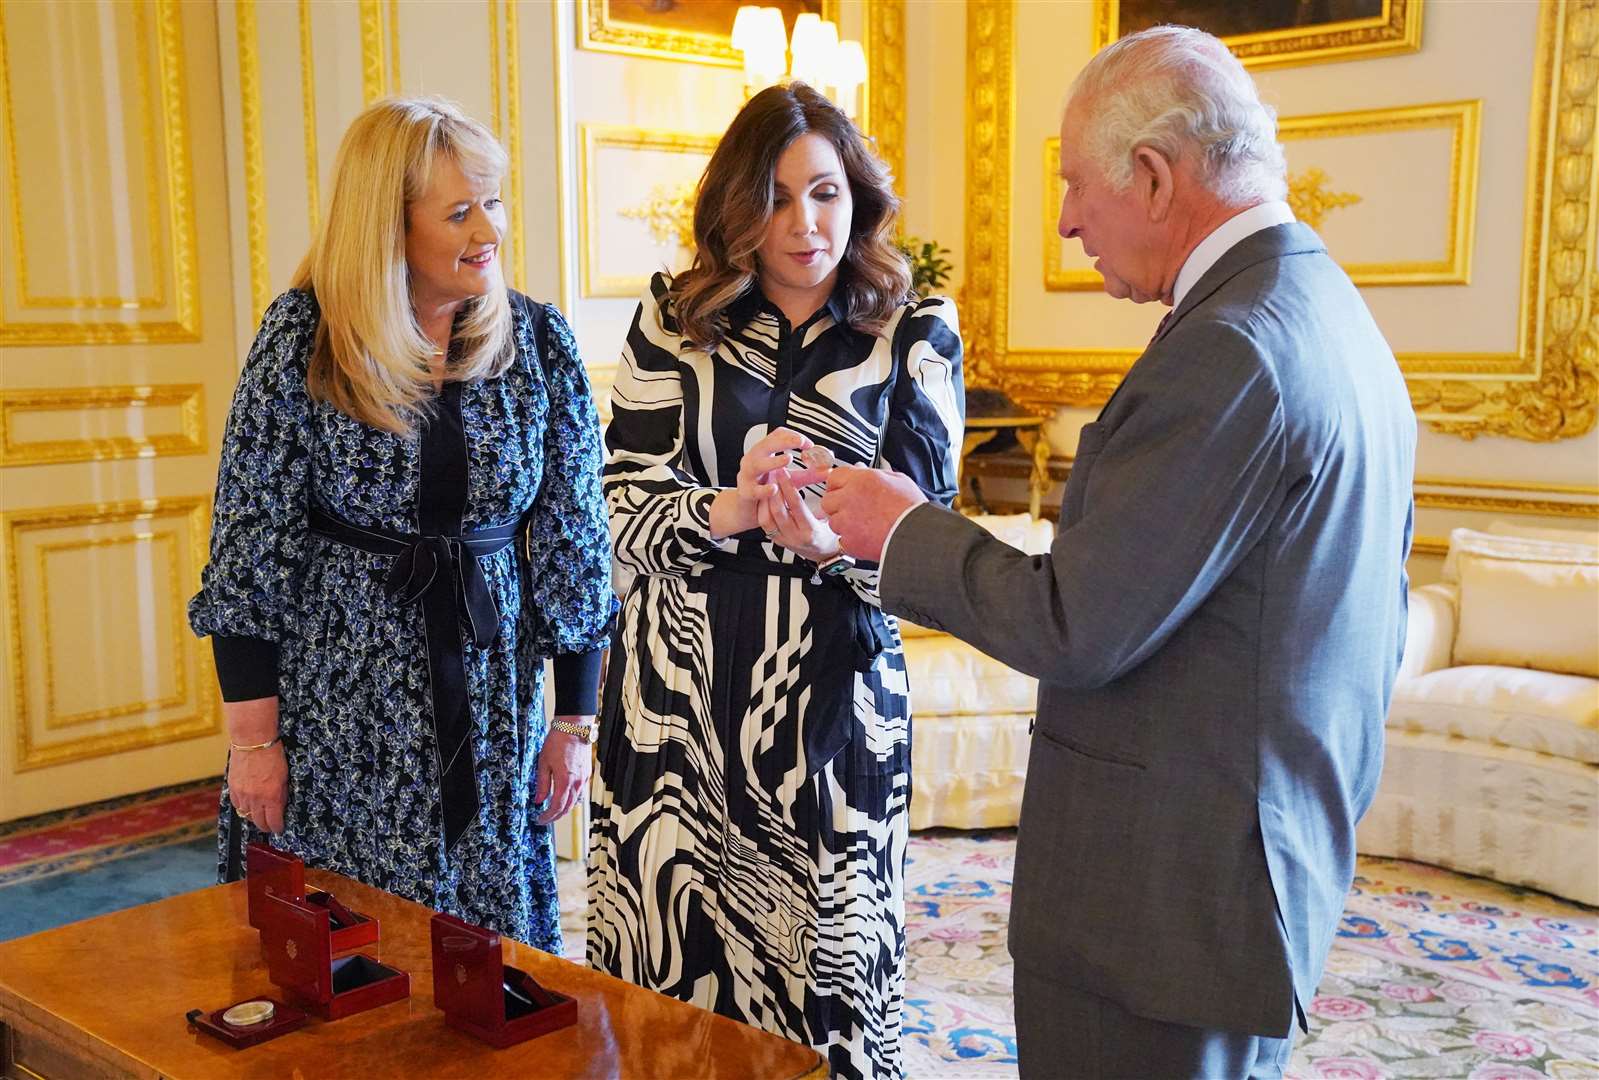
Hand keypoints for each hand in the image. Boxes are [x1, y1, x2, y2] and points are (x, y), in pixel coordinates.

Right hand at [226, 698, 287, 833]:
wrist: (252, 741)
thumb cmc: (272, 755)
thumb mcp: (284, 777)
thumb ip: (281, 794)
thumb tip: (280, 807)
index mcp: (271, 796)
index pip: (273, 822)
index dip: (277, 828)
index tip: (279, 828)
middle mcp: (255, 799)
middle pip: (259, 822)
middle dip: (266, 826)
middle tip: (270, 825)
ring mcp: (242, 794)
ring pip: (246, 815)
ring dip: (253, 816)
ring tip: (260, 815)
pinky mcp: (232, 788)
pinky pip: (237, 805)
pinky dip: (243, 807)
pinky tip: (249, 804)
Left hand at [535, 721, 592, 823]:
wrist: (574, 727)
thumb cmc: (558, 741)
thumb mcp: (543, 762)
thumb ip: (542, 784)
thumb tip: (539, 800)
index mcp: (565, 781)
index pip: (557, 807)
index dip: (548, 816)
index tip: (540, 820)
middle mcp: (577, 783)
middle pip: (567, 808)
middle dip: (555, 816)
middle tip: (544, 819)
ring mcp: (584, 779)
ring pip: (575, 802)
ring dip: (564, 809)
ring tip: (553, 810)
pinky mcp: (587, 774)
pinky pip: (580, 793)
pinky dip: (572, 800)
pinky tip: (565, 798)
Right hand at [710, 427, 813, 538]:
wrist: (748, 511)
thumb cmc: (769, 491)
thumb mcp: (791, 480)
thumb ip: (809, 474)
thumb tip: (829, 470)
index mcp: (764, 453)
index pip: (776, 435)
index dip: (793, 436)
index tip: (808, 444)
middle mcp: (753, 460)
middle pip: (766, 444)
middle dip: (783, 441)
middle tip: (800, 442)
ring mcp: (747, 476)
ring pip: (756, 464)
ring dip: (772, 461)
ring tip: (788, 459)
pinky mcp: (745, 494)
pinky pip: (753, 490)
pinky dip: (763, 489)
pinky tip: (774, 488)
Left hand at [759, 468, 839, 561]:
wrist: (826, 556)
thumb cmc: (831, 536)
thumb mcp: (832, 518)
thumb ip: (827, 500)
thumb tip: (829, 478)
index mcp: (810, 530)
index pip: (795, 504)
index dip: (788, 486)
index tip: (783, 472)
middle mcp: (795, 537)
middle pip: (778, 510)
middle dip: (773, 489)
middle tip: (771, 474)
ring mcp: (784, 540)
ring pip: (766, 519)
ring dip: (765, 499)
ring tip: (766, 485)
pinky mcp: (777, 541)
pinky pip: (765, 525)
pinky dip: (762, 510)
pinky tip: (764, 498)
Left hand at [819, 465, 927, 561]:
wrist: (917, 535)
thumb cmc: (912, 509)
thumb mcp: (898, 480)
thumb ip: (876, 474)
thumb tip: (864, 471)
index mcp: (862, 480)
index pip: (834, 477)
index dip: (838, 484)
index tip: (841, 489)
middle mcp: (850, 498)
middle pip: (828, 500)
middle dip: (837, 504)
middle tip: (852, 509)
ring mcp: (847, 521)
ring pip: (833, 521)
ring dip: (844, 523)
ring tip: (864, 525)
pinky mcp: (849, 541)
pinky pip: (841, 540)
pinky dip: (851, 541)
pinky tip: (866, 537)